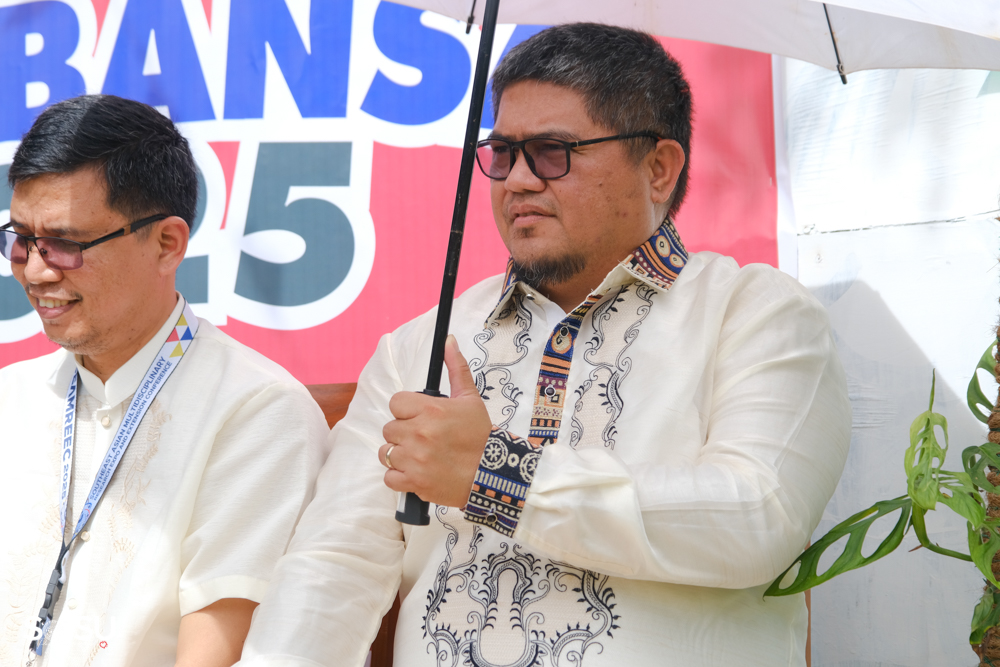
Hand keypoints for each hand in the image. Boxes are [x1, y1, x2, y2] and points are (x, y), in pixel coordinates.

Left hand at [379, 335, 491, 507]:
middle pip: (389, 428)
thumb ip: (456, 368)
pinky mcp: (413, 482)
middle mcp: (419, 433)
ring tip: (420, 456)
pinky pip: (389, 477)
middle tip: (424, 438)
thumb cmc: (481, 437)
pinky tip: (416, 472)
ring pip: (386, 452)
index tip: (420, 417)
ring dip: (399, 454)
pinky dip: (399, 477)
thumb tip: (448, 342)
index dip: (406, 410)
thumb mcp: (471, 399)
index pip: (396, 403)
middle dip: (404, 432)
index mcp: (431, 410)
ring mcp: (414, 460)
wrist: (492, 475)